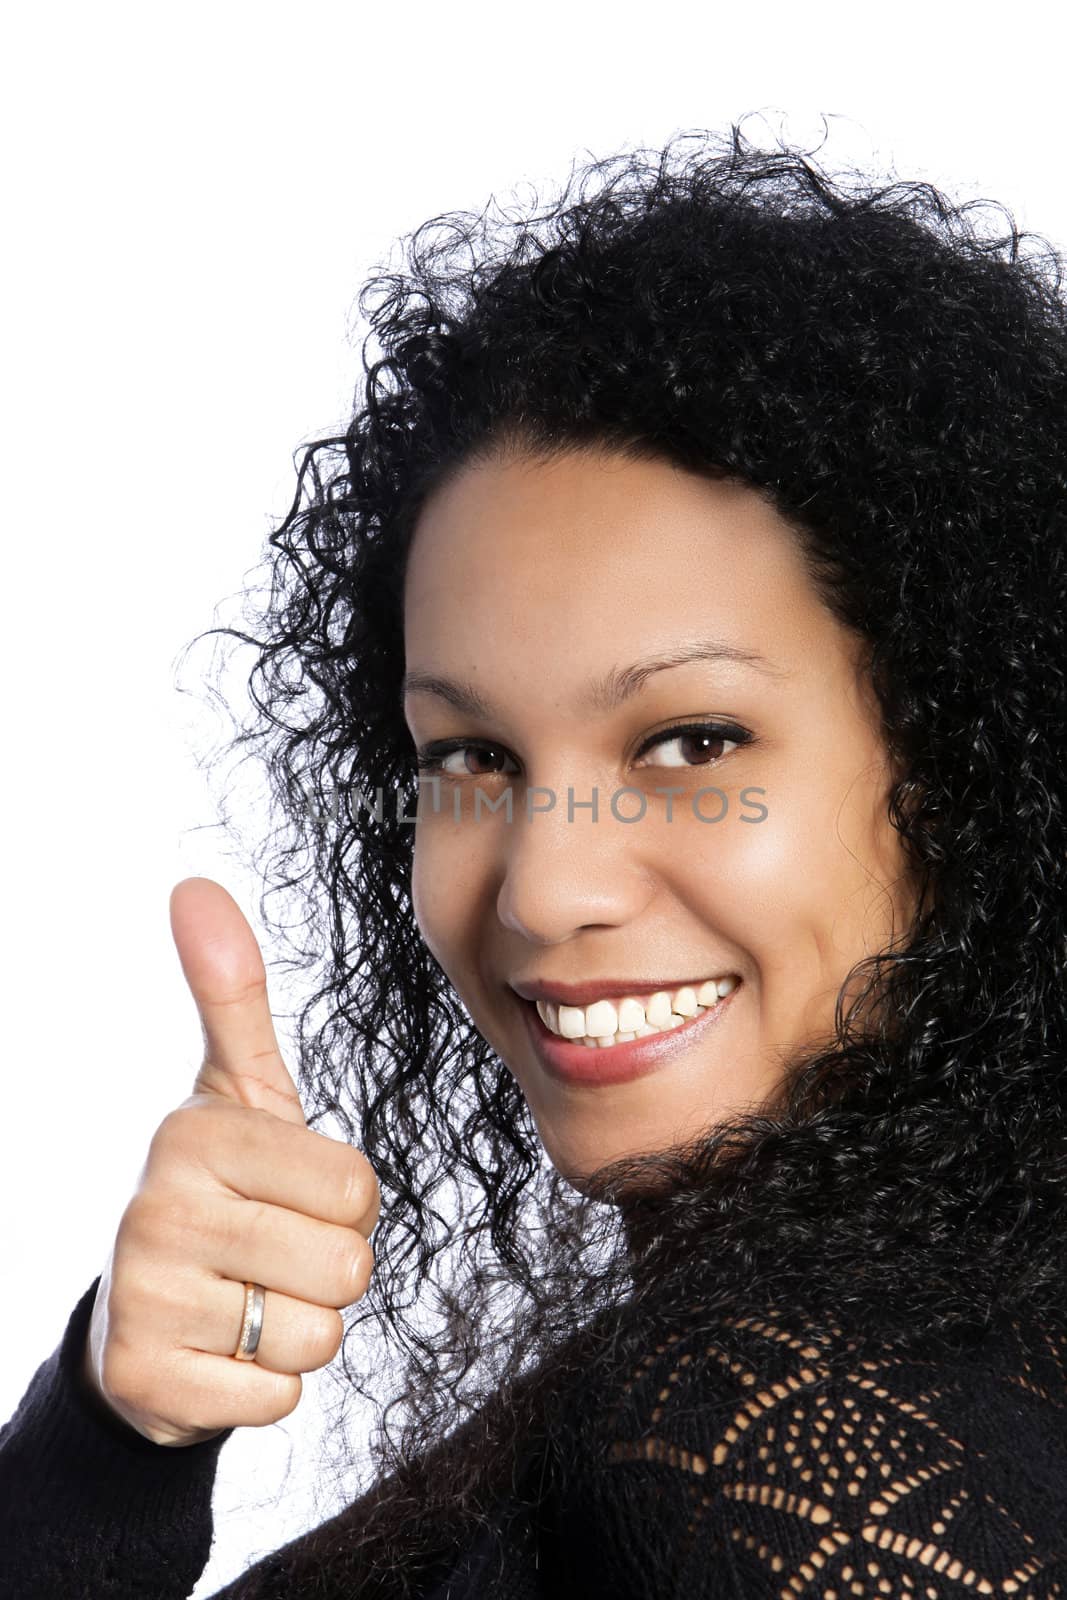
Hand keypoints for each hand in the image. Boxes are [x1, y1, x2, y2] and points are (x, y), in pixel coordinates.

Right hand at [80, 877, 378, 1446]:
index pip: (356, 1186)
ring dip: (299, 1331)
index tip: (286, 1198)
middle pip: (344, 1263)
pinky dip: (264, 1389)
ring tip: (245, 1301)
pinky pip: (276, 1399)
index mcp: (195, 1132)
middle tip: (270, 1256)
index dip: (343, 1205)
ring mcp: (144, 1295)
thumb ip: (229, 995)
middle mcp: (158, 1206)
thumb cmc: (220, 1193)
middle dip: (327, 1272)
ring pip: (315, 1335)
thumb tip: (193, 884)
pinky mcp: (146, 1378)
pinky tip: (220, 1355)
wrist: (144, 1317)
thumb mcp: (235, 1094)